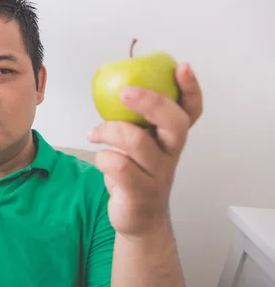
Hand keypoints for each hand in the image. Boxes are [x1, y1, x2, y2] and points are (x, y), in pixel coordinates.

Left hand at [87, 63, 202, 236]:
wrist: (139, 219)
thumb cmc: (136, 174)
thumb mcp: (139, 145)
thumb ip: (134, 122)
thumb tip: (114, 86)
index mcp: (171, 138)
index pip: (191, 111)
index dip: (190, 89)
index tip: (183, 67)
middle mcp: (170, 154)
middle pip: (174, 123)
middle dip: (151, 102)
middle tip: (126, 91)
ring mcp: (157, 174)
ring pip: (137, 142)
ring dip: (109, 131)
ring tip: (94, 133)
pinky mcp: (140, 192)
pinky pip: (119, 166)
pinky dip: (103, 157)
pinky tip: (100, 158)